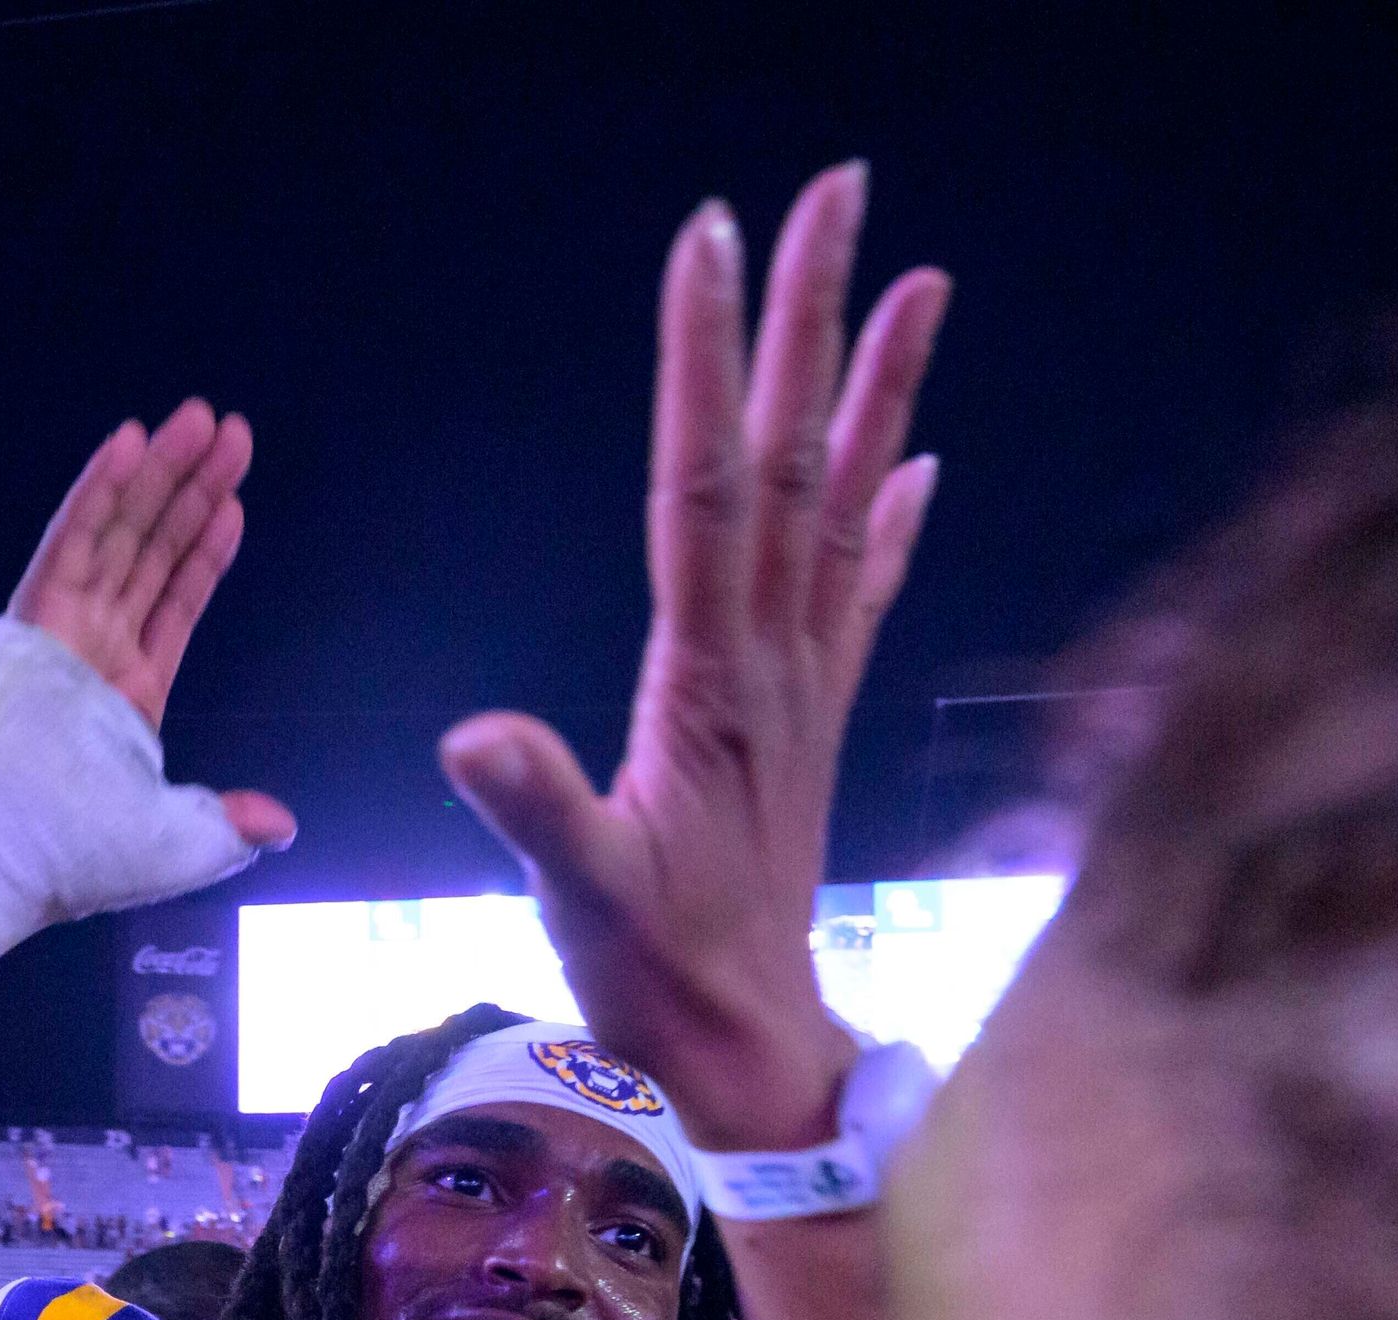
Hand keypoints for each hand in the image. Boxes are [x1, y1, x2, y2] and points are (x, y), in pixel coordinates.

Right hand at [9, 398, 296, 852]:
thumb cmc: (68, 860)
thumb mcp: (174, 843)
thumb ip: (227, 824)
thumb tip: (279, 824)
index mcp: (126, 695)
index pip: (173, 603)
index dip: (203, 552)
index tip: (234, 502)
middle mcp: (94, 651)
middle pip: (151, 552)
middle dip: (191, 491)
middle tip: (229, 432)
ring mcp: (60, 630)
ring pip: (120, 533)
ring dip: (159, 474)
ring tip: (198, 418)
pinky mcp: (31, 618)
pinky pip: (71, 541)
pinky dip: (100, 491)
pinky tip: (131, 442)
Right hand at [439, 164, 948, 1147]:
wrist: (748, 1054)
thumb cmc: (657, 976)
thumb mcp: (579, 893)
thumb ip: (534, 805)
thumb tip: (474, 732)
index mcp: (710, 678)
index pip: (707, 485)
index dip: (704, 361)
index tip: (711, 241)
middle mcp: (772, 661)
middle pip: (795, 456)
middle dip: (809, 318)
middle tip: (837, 188)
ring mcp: (802, 686)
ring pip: (844, 501)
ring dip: (876, 387)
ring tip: (916, 277)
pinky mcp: (811, 721)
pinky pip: (862, 596)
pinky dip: (892, 521)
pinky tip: (923, 463)